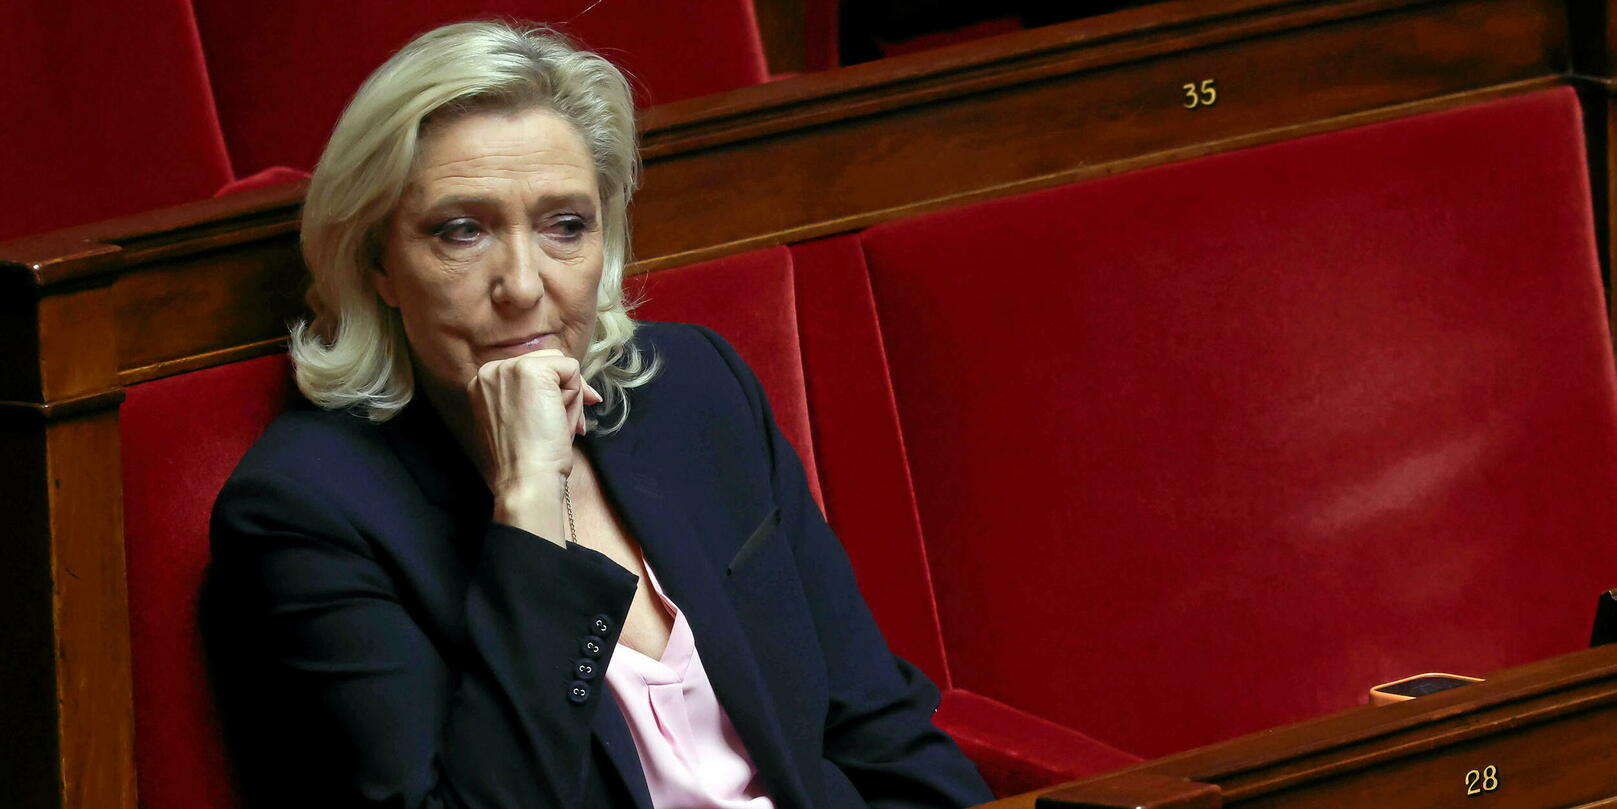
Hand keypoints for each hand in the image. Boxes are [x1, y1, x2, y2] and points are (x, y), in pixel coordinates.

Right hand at [466, 349, 602, 541]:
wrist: (525, 480)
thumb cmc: (525, 461)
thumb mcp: (522, 422)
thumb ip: (534, 398)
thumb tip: (584, 389)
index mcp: (483, 383)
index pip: (532, 371)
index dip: (553, 394)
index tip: (555, 422)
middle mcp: (491, 370)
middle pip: (548, 364)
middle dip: (564, 394)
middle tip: (560, 427)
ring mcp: (509, 368)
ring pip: (561, 367)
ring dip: (570, 398)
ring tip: (558, 427)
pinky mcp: (532, 370)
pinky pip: (572, 370)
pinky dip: (576, 397)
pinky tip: (561, 421)